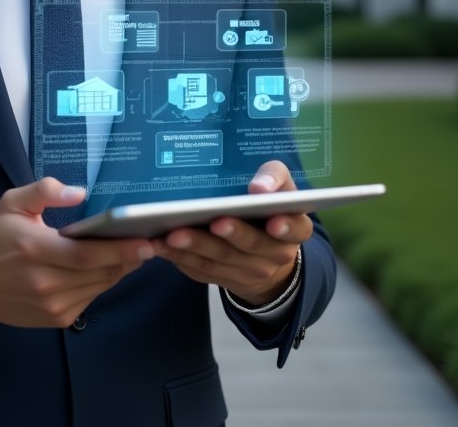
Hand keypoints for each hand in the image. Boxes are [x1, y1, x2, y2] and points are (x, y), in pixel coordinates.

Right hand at [0, 178, 154, 328]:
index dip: (120, 249)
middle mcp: (45, 281)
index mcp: (35, 249)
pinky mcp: (56, 319)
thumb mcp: (12, 203)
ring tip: (134, 252)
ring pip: (99, 287)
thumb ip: (45, 191)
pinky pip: (90, 298)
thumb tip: (80, 192)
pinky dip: (102, 283)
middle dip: (129, 258)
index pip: (87, 254)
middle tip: (151, 242)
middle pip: (100, 273)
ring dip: (119, 270)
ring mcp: (52, 305)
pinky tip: (106, 267)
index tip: (146, 240)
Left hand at [151, 160, 310, 304]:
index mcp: (295, 229)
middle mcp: (276, 255)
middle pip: (250, 246)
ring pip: (220, 261)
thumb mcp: (280, 186)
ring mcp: (250, 272)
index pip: (295, 229)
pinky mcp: (225, 279)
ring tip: (170, 235)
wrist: (267, 251)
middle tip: (209, 223)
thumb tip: (259, 187)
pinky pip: (202, 271)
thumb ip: (274, 177)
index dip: (285, 226)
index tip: (272, 221)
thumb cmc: (270, 206)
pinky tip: (161, 246)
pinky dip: (181, 259)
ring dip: (194, 248)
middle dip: (225, 236)